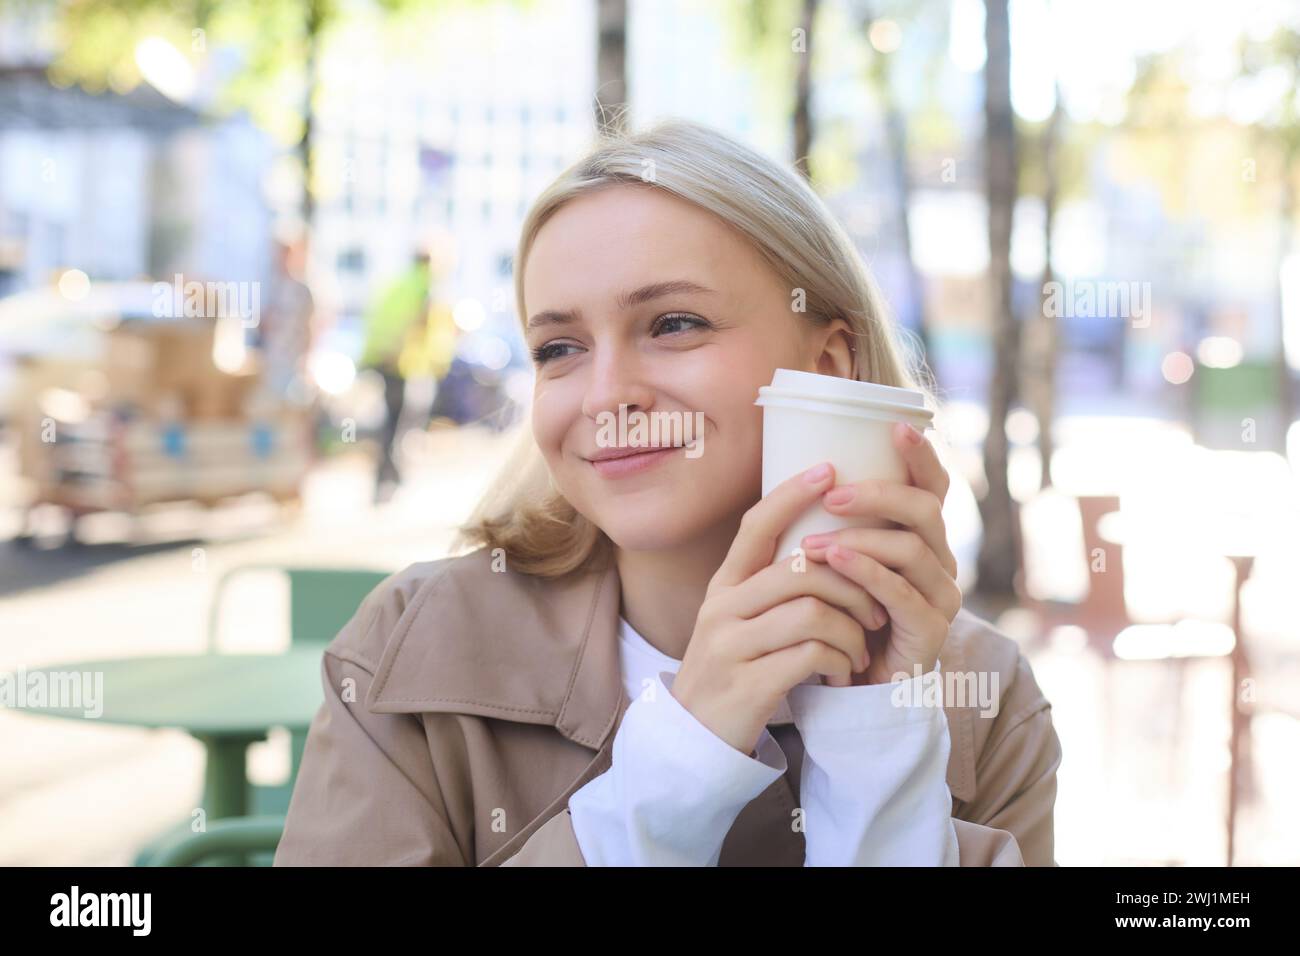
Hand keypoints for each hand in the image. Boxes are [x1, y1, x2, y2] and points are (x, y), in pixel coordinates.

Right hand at [672, 461, 882, 755]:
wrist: (695, 741)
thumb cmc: (732, 672)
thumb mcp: (738, 622)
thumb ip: (769, 587)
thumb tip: (821, 545)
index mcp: (722, 587)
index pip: (756, 526)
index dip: (791, 494)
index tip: (828, 467)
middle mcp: (721, 609)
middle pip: (799, 569)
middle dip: (852, 583)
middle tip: (876, 608)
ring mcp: (731, 647)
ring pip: (813, 612)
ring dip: (852, 630)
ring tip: (860, 648)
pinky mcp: (750, 684)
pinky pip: (812, 654)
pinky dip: (840, 660)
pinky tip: (844, 672)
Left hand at [799, 422, 961, 686]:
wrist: (852, 685)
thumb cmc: (839, 614)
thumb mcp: (835, 561)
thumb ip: (833, 523)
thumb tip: (801, 469)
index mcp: (922, 538)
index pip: (932, 488)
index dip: (920, 456)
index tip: (895, 426)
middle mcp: (941, 561)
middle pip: (926, 510)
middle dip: (879, 495)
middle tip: (832, 492)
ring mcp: (941, 596)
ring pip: (911, 549)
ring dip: (859, 538)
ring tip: (812, 542)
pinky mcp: (931, 630)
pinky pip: (901, 592)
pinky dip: (865, 572)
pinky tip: (833, 560)